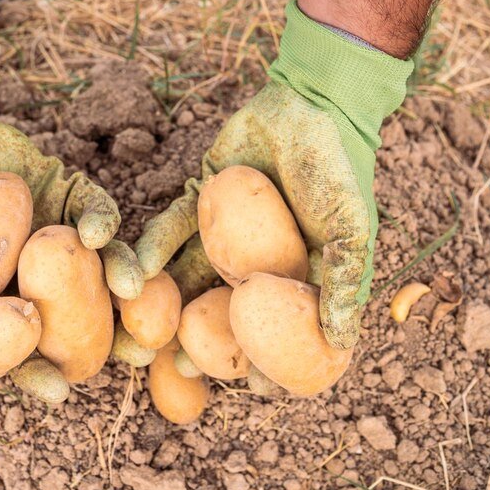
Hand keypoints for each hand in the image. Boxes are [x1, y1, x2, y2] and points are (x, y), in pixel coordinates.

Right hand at [0, 98, 141, 388]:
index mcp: (3, 303)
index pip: (27, 348)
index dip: (42, 372)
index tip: (62, 391)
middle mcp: (39, 276)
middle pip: (80, 315)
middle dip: (110, 335)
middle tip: (139, 353)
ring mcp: (61, 236)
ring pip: (101, 268)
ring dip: (121, 280)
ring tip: (136, 294)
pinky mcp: (74, 195)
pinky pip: (98, 213)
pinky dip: (102, 223)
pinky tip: (97, 234)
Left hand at [134, 1, 411, 349]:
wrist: (310, 101)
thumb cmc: (339, 167)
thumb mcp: (352, 227)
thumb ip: (344, 281)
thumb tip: (339, 343)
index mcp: (298, 273)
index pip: (278, 329)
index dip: (265, 358)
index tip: (247, 387)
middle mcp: (258, 260)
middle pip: (226, 310)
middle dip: (204, 340)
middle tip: (180, 366)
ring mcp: (226, 232)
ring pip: (192, 276)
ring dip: (169, 303)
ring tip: (143, 331)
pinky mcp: (200, 200)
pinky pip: (173, 229)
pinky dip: (155, 249)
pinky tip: (138, 271)